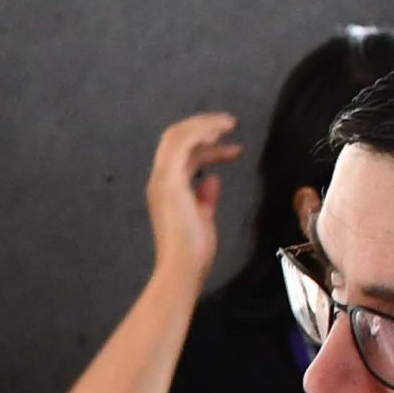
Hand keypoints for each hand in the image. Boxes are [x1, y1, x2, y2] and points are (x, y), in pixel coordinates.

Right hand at [146, 111, 240, 280]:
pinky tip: (219, 133)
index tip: (233, 147)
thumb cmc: (193, 252)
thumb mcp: (203, 219)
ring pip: (177, 136)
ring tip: (230, 124)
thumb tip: (213, 179)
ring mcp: (162, 179)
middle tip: (231, 124)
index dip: (207, 146)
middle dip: (203, 126)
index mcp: (167, 189)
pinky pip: (182, 145)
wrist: (182, 268)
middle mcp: (160, 180)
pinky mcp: (170, 181)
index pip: (183, 156)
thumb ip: (205, 198)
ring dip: (205, 125)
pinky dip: (200, 133)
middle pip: (175, 138)